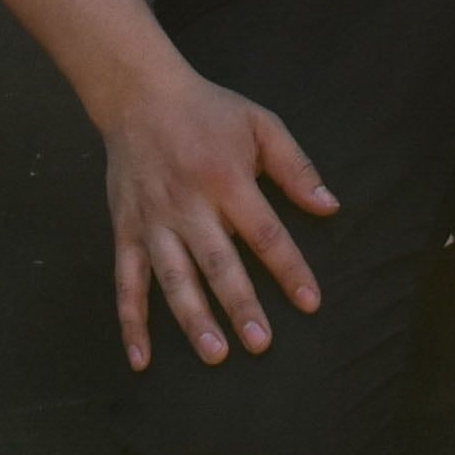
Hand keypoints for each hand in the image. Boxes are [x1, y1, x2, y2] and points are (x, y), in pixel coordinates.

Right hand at [102, 63, 334, 370]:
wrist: (139, 96)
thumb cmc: (208, 112)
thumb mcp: (260, 124)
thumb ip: (295, 167)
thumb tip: (329, 206)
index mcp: (226, 179)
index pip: (265, 233)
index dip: (289, 268)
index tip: (310, 302)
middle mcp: (189, 205)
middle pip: (218, 262)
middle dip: (240, 305)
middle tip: (260, 344)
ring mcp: (153, 222)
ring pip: (173, 278)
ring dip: (193, 319)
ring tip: (214, 354)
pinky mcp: (124, 231)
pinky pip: (126, 283)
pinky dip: (131, 323)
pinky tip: (141, 359)